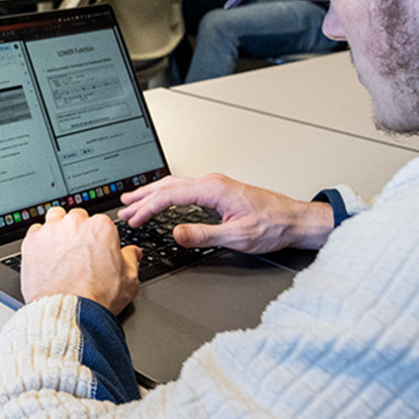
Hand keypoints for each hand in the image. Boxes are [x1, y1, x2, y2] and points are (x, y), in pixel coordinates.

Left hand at [20, 207, 140, 313]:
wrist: (69, 312)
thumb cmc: (97, 298)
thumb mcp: (129, 281)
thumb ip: (130, 260)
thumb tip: (133, 253)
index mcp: (101, 228)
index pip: (99, 222)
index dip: (98, 237)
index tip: (95, 248)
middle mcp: (76, 224)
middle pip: (76, 217)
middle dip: (77, 230)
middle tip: (77, 250)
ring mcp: (52, 231)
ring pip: (54, 218)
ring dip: (57, 228)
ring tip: (59, 248)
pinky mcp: (32, 242)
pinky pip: (34, 232)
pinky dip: (39, 241)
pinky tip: (44, 255)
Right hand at [117, 173, 332, 254]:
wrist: (295, 220)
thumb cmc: (274, 225)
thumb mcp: (237, 236)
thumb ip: (204, 235)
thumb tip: (177, 234)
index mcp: (213, 189)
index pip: (170, 196)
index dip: (148, 208)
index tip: (134, 219)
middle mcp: (213, 182)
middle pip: (168, 185)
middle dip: (143, 197)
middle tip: (123, 207)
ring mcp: (216, 185)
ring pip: (175, 185)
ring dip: (153, 193)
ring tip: (134, 200)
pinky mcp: (219, 191)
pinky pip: (185, 189)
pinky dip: (167, 194)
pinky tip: (163, 200)